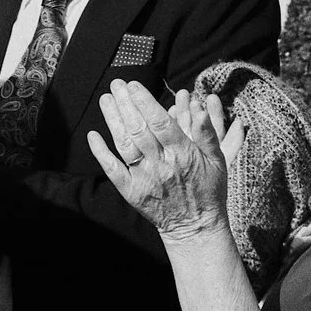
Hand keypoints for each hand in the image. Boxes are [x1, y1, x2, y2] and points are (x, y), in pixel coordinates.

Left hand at [87, 80, 227, 240]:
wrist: (196, 226)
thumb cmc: (208, 189)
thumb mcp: (217, 160)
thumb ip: (206, 132)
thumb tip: (199, 104)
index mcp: (183, 154)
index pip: (160, 122)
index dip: (145, 102)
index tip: (134, 85)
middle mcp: (162, 164)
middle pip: (139, 128)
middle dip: (125, 104)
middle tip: (116, 85)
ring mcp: (145, 178)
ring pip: (124, 144)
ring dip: (113, 120)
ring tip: (106, 99)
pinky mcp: (132, 192)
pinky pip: (112, 169)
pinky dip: (101, 152)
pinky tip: (93, 135)